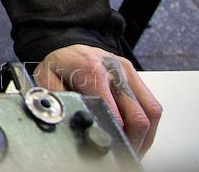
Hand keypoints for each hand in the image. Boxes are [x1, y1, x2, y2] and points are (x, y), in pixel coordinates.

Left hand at [34, 44, 161, 155]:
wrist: (67, 45)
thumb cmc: (58, 64)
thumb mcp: (46, 78)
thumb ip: (58, 99)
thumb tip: (69, 119)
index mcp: (91, 70)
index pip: (112, 110)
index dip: (114, 134)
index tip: (110, 148)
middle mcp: (114, 69)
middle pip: (137, 115)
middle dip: (132, 141)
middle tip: (122, 154)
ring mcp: (127, 71)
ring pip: (151, 111)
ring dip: (144, 136)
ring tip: (132, 149)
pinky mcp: (134, 74)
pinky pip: (152, 104)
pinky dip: (148, 124)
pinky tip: (137, 135)